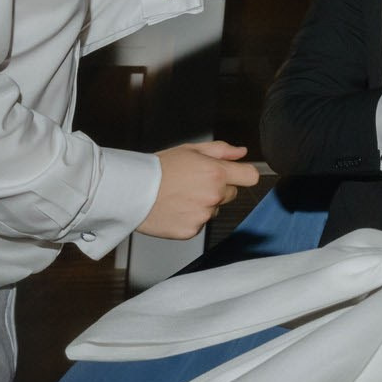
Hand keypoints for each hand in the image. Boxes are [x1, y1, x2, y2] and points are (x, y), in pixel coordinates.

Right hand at [141, 141, 258, 238]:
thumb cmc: (157, 169)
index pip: (250, 177)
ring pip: (214, 209)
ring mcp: (203, 215)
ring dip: (203, 204)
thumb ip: (221, 151)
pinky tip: (174, 208)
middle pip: (231, 194)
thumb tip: (242, 153)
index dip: (243, 175)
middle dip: (218, 188)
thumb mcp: (190, 150)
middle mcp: (213, 195)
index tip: (236, 175)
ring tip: (179, 196)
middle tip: (193, 183)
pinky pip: (199, 224)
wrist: (130, 190)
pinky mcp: (191, 230)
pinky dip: (190, 218)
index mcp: (216, 173)